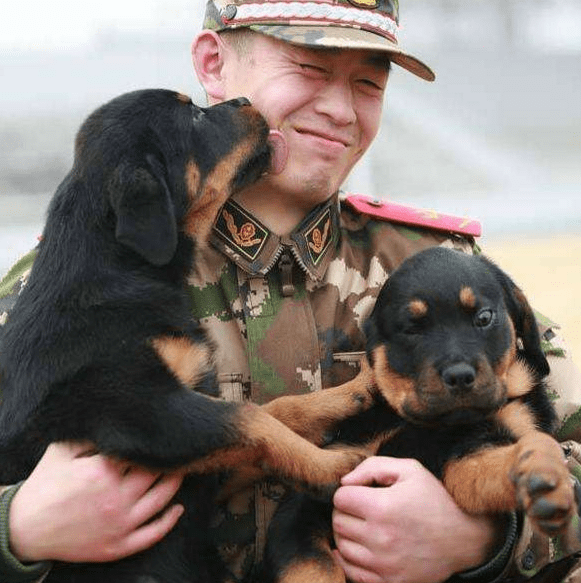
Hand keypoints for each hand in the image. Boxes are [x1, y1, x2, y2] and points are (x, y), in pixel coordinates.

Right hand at [9, 442, 184, 562]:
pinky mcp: (118, 546)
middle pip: (155, 472)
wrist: (24, 529)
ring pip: (161, 499)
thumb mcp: (62, 450)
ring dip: (175, 482)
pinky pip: (152, 534)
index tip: (163, 431)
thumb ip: (91, 433)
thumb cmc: (45, 485)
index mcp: (102, 471)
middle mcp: (115, 498)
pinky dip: (169, 521)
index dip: (152, 440)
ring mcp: (119, 524)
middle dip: (167, 458)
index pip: (140, 450)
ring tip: (181, 469)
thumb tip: (118, 417)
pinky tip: (178, 508)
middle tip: (178, 447)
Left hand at [332, 457, 496, 582]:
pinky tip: (358, 547)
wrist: (465, 538)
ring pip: (342, 547)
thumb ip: (371, 467)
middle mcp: (380, 538)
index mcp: (382, 507)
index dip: (348, 491)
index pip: (340, 498)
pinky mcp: (390, 581)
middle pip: (338, 522)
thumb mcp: (409, 469)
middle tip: (359, 508)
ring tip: (362, 526)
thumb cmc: (435, 499)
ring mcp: (384, 563)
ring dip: (346, 534)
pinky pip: (352, 572)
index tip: (361, 492)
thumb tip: (344, 481)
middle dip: (345, 511)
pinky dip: (348, 560)